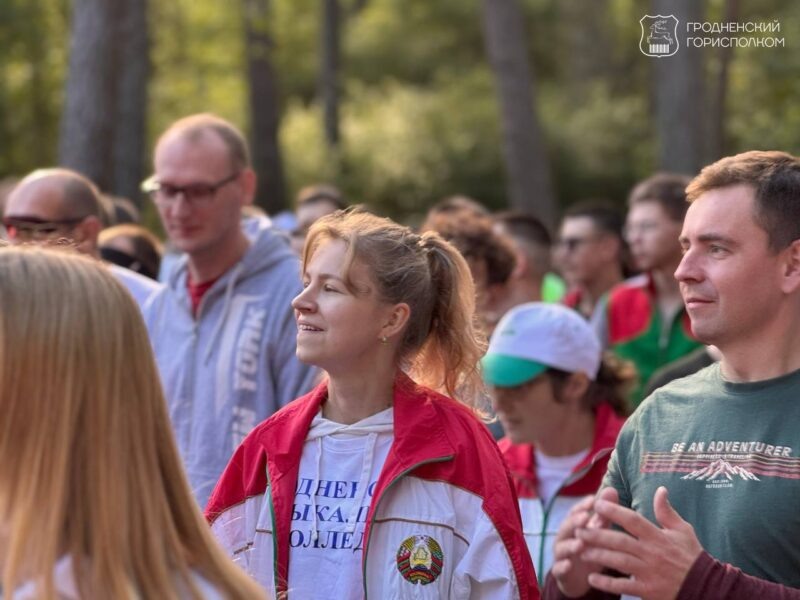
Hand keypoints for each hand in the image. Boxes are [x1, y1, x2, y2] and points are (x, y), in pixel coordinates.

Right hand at [550, 488, 616, 596]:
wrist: (579, 579)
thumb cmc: (590, 549)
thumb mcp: (598, 533)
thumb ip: (603, 513)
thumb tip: (612, 489)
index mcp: (573, 526)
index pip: (576, 512)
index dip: (583, 506)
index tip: (593, 500)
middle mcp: (564, 537)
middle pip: (567, 527)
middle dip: (575, 522)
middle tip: (585, 517)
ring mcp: (561, 555)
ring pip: (562, 547)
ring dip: (570, 545)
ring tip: (580, 544)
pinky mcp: (560, 573)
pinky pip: (559, 569)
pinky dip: (562, 566)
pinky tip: (569, 565)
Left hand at [577, 486, 702, 599]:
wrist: (707, 588)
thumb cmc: (692, 557)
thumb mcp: (683, 531)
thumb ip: (667, 512)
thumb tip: (660, 489)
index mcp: (658, 537)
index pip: (633, 520)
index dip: (614, 511)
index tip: (597, 504)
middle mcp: (652, 553)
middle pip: (619, 541)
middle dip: (597, 535)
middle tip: (578, 530)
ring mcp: (649, 573)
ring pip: (618, 562)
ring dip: (598, 556)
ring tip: (580, 551)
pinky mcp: (648, 591)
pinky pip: (624, 587)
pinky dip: (607, 583)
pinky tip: (592, 578)